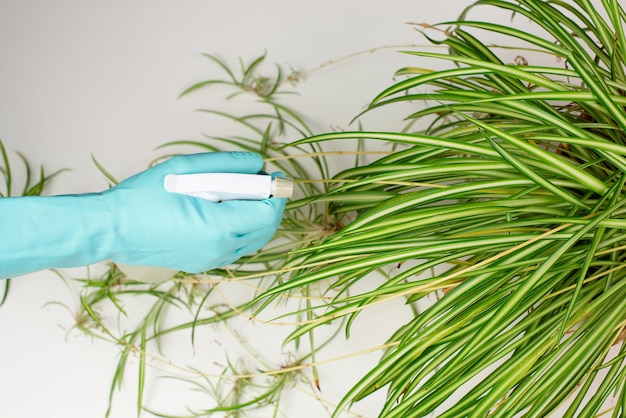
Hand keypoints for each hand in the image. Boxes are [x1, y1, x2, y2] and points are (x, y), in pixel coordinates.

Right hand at [103, 151, 285, 272]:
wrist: (112, 229)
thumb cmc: (143, 197)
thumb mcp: (185, 168)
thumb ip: (226, 164)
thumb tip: (257, 164)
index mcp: (218, 227)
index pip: (267, 213)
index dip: (277, 194)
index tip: (276, 176)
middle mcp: (219, 249)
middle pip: (265, 230)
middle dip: (271, 206)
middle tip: (263, 183)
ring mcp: (210, 261)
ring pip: (252, 242)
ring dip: (258, 219)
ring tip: (245, 194)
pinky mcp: (201, 264)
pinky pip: (235, 248)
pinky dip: (242, 230)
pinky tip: (228, 211)